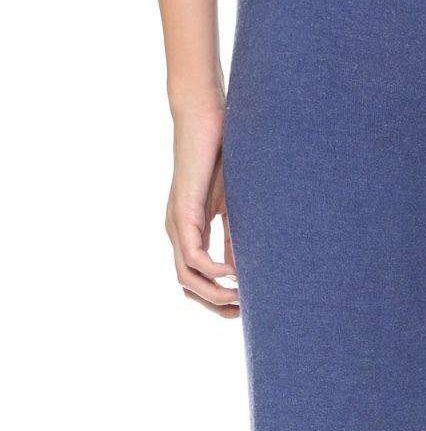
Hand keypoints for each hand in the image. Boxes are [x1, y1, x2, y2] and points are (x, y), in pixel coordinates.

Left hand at [165, 102, 238, 318]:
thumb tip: (244, 269)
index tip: (244, 308)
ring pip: (186, 278)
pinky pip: (193, 257)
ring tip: (242, 296)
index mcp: (188, 231)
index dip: (216, 299)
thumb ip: (235, 236)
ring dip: (214, 294)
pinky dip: (214, 271)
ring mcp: (176, 224)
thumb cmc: (221, 155)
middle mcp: (177, 232)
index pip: (194, 279)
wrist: (205, 118)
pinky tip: (235, 272)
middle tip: (244, 312)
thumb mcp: (233, 205)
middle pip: (187, 286)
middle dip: (215, 305)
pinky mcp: (183, 213)